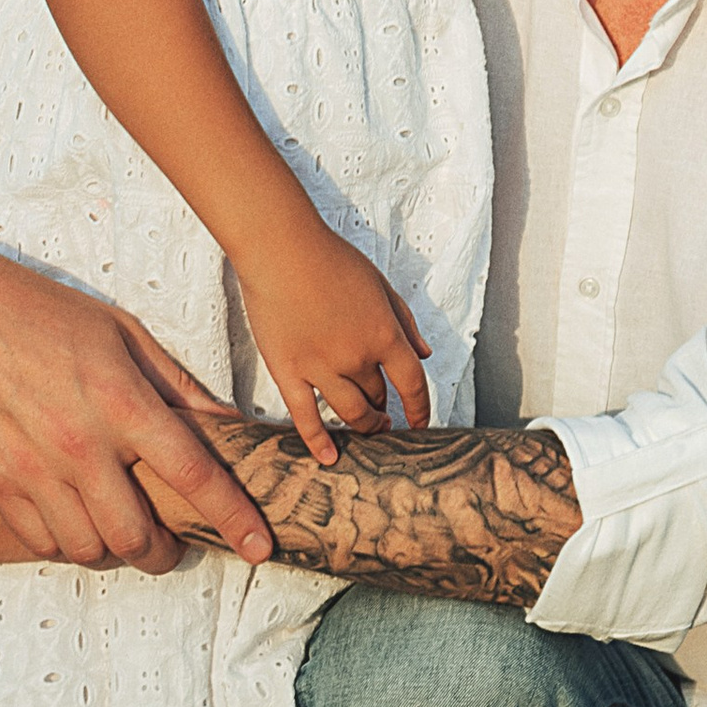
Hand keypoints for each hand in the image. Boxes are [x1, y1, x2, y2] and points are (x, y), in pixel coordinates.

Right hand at [0, 143, 274, 572]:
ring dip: (116, 553)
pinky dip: (68, 545)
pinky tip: (77, 523)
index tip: (257, 545)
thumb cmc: (42, 314)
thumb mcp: (123, 332)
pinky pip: (41, 542)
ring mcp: (33, 471)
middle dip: (165, 553)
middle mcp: (81, 444)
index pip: (195, 475)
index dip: (234, 517)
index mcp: (123, 401)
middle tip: (174, 544)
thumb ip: (177, 385)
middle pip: (137, 536)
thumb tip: (229, 424)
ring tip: (125, 533)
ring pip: (88, 549)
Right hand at [236, 221, 432, 462]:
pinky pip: (306, 417)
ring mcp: (321, 368)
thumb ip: (405, 320)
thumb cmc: (331, 259)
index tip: (420, 423)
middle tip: (382, 413)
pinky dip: (319, 441)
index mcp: (384, 333)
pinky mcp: (289, 371)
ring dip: (363, 424)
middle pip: (378, 396)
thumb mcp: (380, 284)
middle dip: (383, 407)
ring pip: (350, 412)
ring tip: (367, 427)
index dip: (420, 409)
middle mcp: (357, 357)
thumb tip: (425, 352)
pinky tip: (329, 457)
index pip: (412, 384)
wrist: (281, 249)